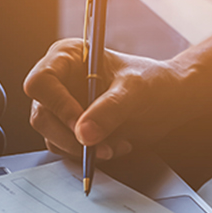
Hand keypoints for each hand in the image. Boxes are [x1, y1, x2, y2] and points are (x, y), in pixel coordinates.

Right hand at [23, 39, 190, 159]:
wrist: (170, 101)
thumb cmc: (153, 83)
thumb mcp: (134, 91)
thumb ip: (110, 110)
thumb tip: (83, 134)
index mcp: (67, 58)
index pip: (41, 83)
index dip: (57, 106)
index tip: (81, 125)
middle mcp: (60, 83)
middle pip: (42, 116)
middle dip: (70, 137)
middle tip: (100, 147)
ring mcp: (65, 109)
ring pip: (53, 138)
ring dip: (83, 149)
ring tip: (116, 145)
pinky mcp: (74, 130)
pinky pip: (69, 150)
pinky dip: (91, 155)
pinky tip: (117, 146)